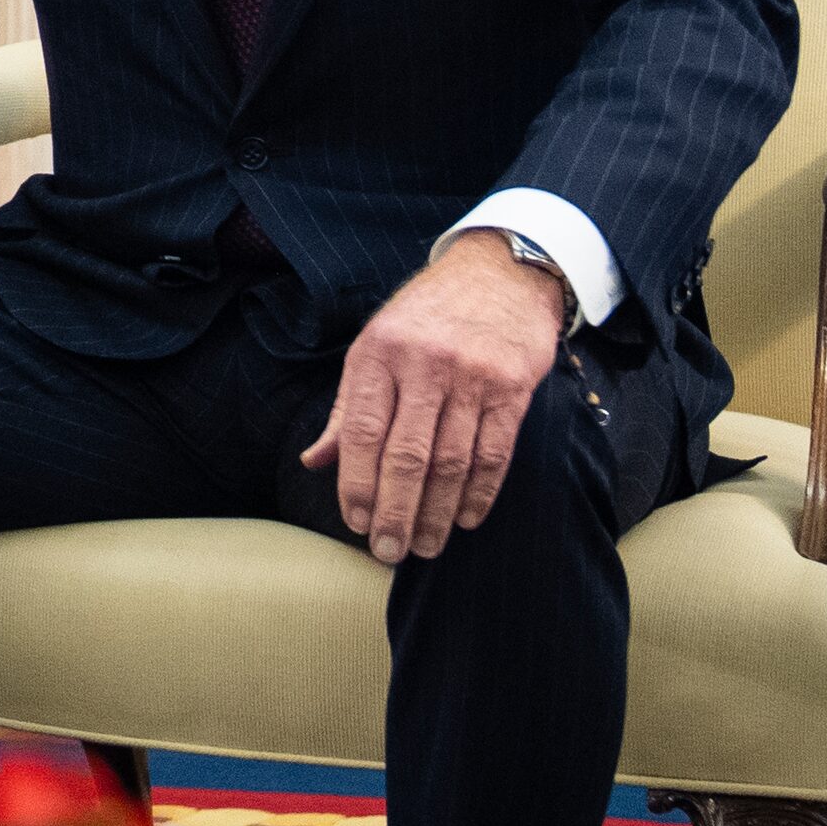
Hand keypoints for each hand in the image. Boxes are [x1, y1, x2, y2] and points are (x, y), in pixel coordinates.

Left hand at [299, 231, 568, 564]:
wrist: (498, 273)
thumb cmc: (425, 317)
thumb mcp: (375, 347)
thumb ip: (348, 409)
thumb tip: (314, 461)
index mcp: (378, 354)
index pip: (363, 433)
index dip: (357, 485)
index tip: (357, 523)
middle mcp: (424, 365)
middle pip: (407, 456)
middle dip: (395, 512)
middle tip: (389, 552)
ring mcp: (471, 377)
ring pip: (451, 461)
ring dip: (437, 513)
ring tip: (425, 545)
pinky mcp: (512, 388)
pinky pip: (495, 453)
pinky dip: (480, 494)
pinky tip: (466, 519)